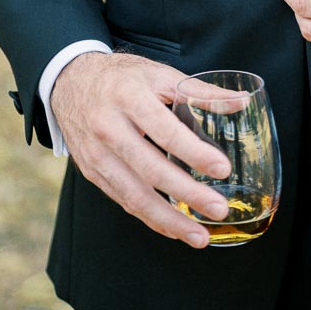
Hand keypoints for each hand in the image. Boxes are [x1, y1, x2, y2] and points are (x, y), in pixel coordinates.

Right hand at [51, 52, 231, 248]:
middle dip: (187, 193)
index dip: (193, 152)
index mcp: (128, 96)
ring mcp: (96, 154)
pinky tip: (174, 228)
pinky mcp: (91, 172)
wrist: (70, 81)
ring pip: (134, 194)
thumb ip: (198, 91)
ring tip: (200, 236)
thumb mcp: (158, 74)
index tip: (222, 169)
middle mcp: (108, 127)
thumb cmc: (122, 78)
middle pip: (150, 169)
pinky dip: (150, 218)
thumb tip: (240, 102)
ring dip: (169, 220)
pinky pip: (123, 201)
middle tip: (218, 209)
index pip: (164, 130)